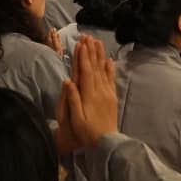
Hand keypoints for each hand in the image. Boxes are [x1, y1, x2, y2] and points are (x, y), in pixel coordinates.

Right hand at [54, 36, 118, 152]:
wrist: (107, 143)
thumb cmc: (87, 132)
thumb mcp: (76, 118)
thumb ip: (72, 99)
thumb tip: (67, 80)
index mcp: (89, 95)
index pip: (85, 71)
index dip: (82, 57)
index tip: (80, 44)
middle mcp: (100, 90)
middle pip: (95, 67)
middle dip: (91, 51)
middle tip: (88, 37)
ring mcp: (108, 93)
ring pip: (103, 70)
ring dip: (100, 55)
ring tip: (98, 42)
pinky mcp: (112, 97)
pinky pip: (111, 79)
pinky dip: (110, 69)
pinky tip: (109, 60)